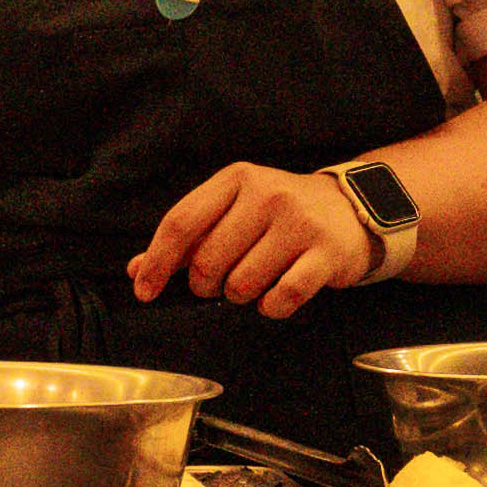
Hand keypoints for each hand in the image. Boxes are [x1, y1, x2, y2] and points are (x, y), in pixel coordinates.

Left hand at [129, 162, 390, 317]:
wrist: (350, 209)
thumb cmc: (277, 215)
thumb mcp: (231, 211)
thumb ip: (186, 239)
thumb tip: (136, 271)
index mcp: (236, 179)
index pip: (181, 222)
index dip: (156, 262)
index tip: (144, 291)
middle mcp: (267, 195)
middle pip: (208, 261)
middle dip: (205, 284)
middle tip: (219, 283)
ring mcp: (300, 223)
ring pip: (242, 284)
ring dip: (240, 296)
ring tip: (253, 282)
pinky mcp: (327, 254)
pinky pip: (282, 298)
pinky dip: (271, 307)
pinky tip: (276, 297)